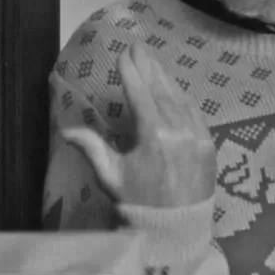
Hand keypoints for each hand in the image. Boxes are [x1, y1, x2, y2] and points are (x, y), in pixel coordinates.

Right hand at [61, 43, 216, 207]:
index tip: (123, 54)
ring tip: (152, 60)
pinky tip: (173, 87)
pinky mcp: (209, 143)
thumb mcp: (111, 177)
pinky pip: (195, 112)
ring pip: (180, 98)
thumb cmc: (139, 203)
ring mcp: (198, 135)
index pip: (140, 95)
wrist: (175, 228)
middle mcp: (179, 129)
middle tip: (138, 46)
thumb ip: (92, 148)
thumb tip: (65, 130)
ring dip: (165, 78)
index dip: (131, 72)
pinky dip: (182, 97)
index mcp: (154, 136)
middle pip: (161, 90)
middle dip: (149, 66)